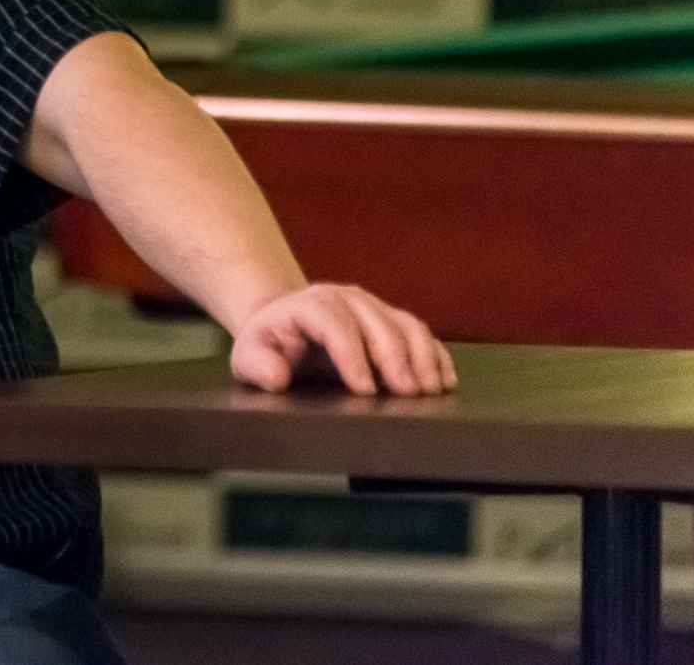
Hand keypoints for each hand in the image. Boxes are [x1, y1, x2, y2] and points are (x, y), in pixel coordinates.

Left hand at [230, 283, 455, 396]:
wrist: (284, 322)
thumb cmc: (270, 342)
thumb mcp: (249, 353)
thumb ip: (257, 364)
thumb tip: (277, 376)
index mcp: (310, 305)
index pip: (334, 323)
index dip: (352, 354)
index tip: (364, 389)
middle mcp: (347, 299)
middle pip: (378, 323)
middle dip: (395, 359)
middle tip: (408, 393)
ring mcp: (374, 308)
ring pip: (406, 325)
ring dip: (423, 357)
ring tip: (431, 389)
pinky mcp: (393, 321)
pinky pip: (420, 334)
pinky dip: (436, 357)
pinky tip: (443, 381)